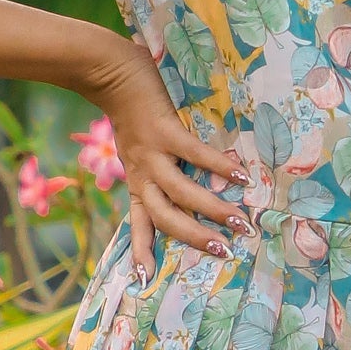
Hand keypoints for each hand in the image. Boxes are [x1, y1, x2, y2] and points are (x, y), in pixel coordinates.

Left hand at [99, 49, 249, 278]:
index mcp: (137, 180)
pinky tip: (243, 176)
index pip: (141, 224)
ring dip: (212, 211)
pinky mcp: (164, 129)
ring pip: (181, 194)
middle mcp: (143, 173)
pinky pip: (194, 154)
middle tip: (225, 252)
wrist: (107, 69)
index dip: (143, 252)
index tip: (147, 280)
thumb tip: (190, 177)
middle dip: (195, 238)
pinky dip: (219, 166)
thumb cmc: (129, 106)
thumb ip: (156, 163)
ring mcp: (152, 153)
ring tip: (241, 222)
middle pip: (167, 219)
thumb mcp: (135, 145)